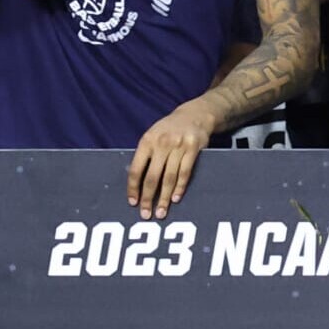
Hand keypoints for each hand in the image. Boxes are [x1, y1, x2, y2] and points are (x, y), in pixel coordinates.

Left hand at [127, 98, 216, 218]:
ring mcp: (179, 146)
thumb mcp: (152, 135)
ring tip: (161, 212)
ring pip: (169, 177)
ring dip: (165, 197)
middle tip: (146, 214)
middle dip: (148, 198)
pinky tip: (176, 198)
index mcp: (147, 141)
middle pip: (152, 177)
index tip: (133, 203)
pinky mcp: (193, 149)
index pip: (136, 169)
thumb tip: (136, 183)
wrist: (195, 114)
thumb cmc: (169, 129)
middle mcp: (162, 144)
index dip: (133, 188)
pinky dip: (180, 187)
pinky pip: (185, 172)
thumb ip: (145, 155)